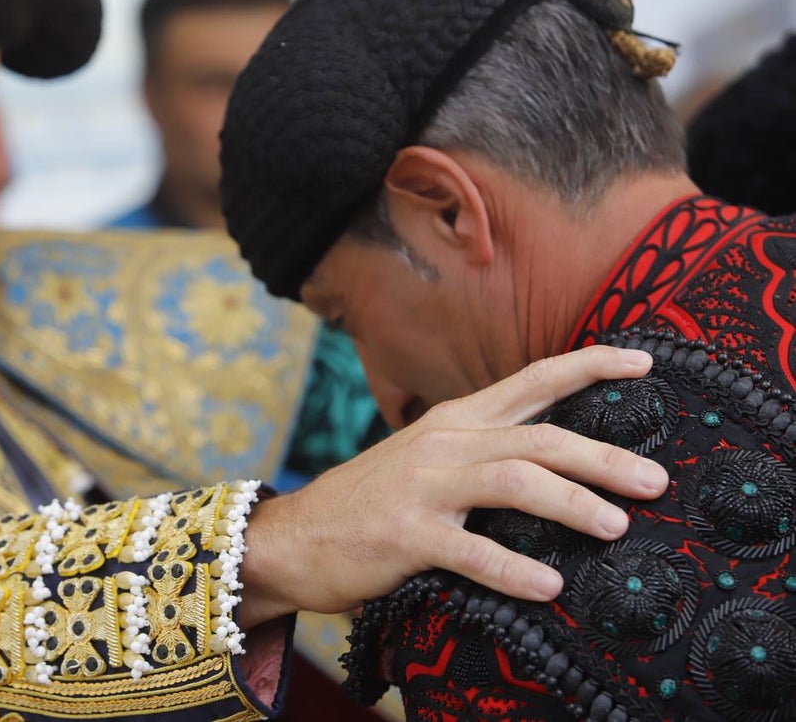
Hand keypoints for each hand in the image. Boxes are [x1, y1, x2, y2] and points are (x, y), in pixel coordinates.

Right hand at [239, 345, 667, 628]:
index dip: (589, 367)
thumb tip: (554, 466)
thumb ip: (481, 452)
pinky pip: (471, 550)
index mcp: (454, 421)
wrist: (293, 537)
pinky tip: (548, 586)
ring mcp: (423, 488)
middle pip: (540, 437)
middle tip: (655, 480)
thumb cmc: (369, 502)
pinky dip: (514, 568)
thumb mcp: (426, 460)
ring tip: (616, 528)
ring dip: (573, 504)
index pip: (532, 381)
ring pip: (515, 481)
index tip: (643, 362)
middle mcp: (444, 444)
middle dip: (604, 457)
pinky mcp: (404, 536)